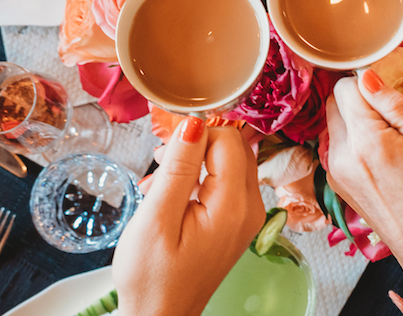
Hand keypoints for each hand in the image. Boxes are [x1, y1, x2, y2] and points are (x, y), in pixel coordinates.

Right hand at [114, 121, 265, 315]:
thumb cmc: (152, 278)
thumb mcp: (156, 218)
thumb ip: (178, 168)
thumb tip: (194, 124)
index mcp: (234, 207)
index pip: (228, 140)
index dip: (195, 136)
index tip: (164, 151)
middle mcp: (250, 209)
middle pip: (234, 148)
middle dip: (196, 147)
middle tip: (159, 164)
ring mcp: (246, 217)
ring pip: (229, 163)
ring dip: (194, 163)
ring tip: (158, 185)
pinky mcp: (236, 223)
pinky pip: (225, 183)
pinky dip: (198, 180)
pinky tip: (169, 197)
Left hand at [325, 71, 402, 315]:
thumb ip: (393, 105)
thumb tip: (367, 76)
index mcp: (365, 141)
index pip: (346, 87)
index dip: (368, 84)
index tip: (389, 96)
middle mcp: (341, 155)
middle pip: (335, 103)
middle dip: (358, 101)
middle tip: (393, 118)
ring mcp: (336, 173)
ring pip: (335, 125)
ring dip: (355, 122)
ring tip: (391, 141)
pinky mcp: (338, 186)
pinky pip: (338, 148)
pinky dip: (354, 143)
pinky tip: (382, 159)